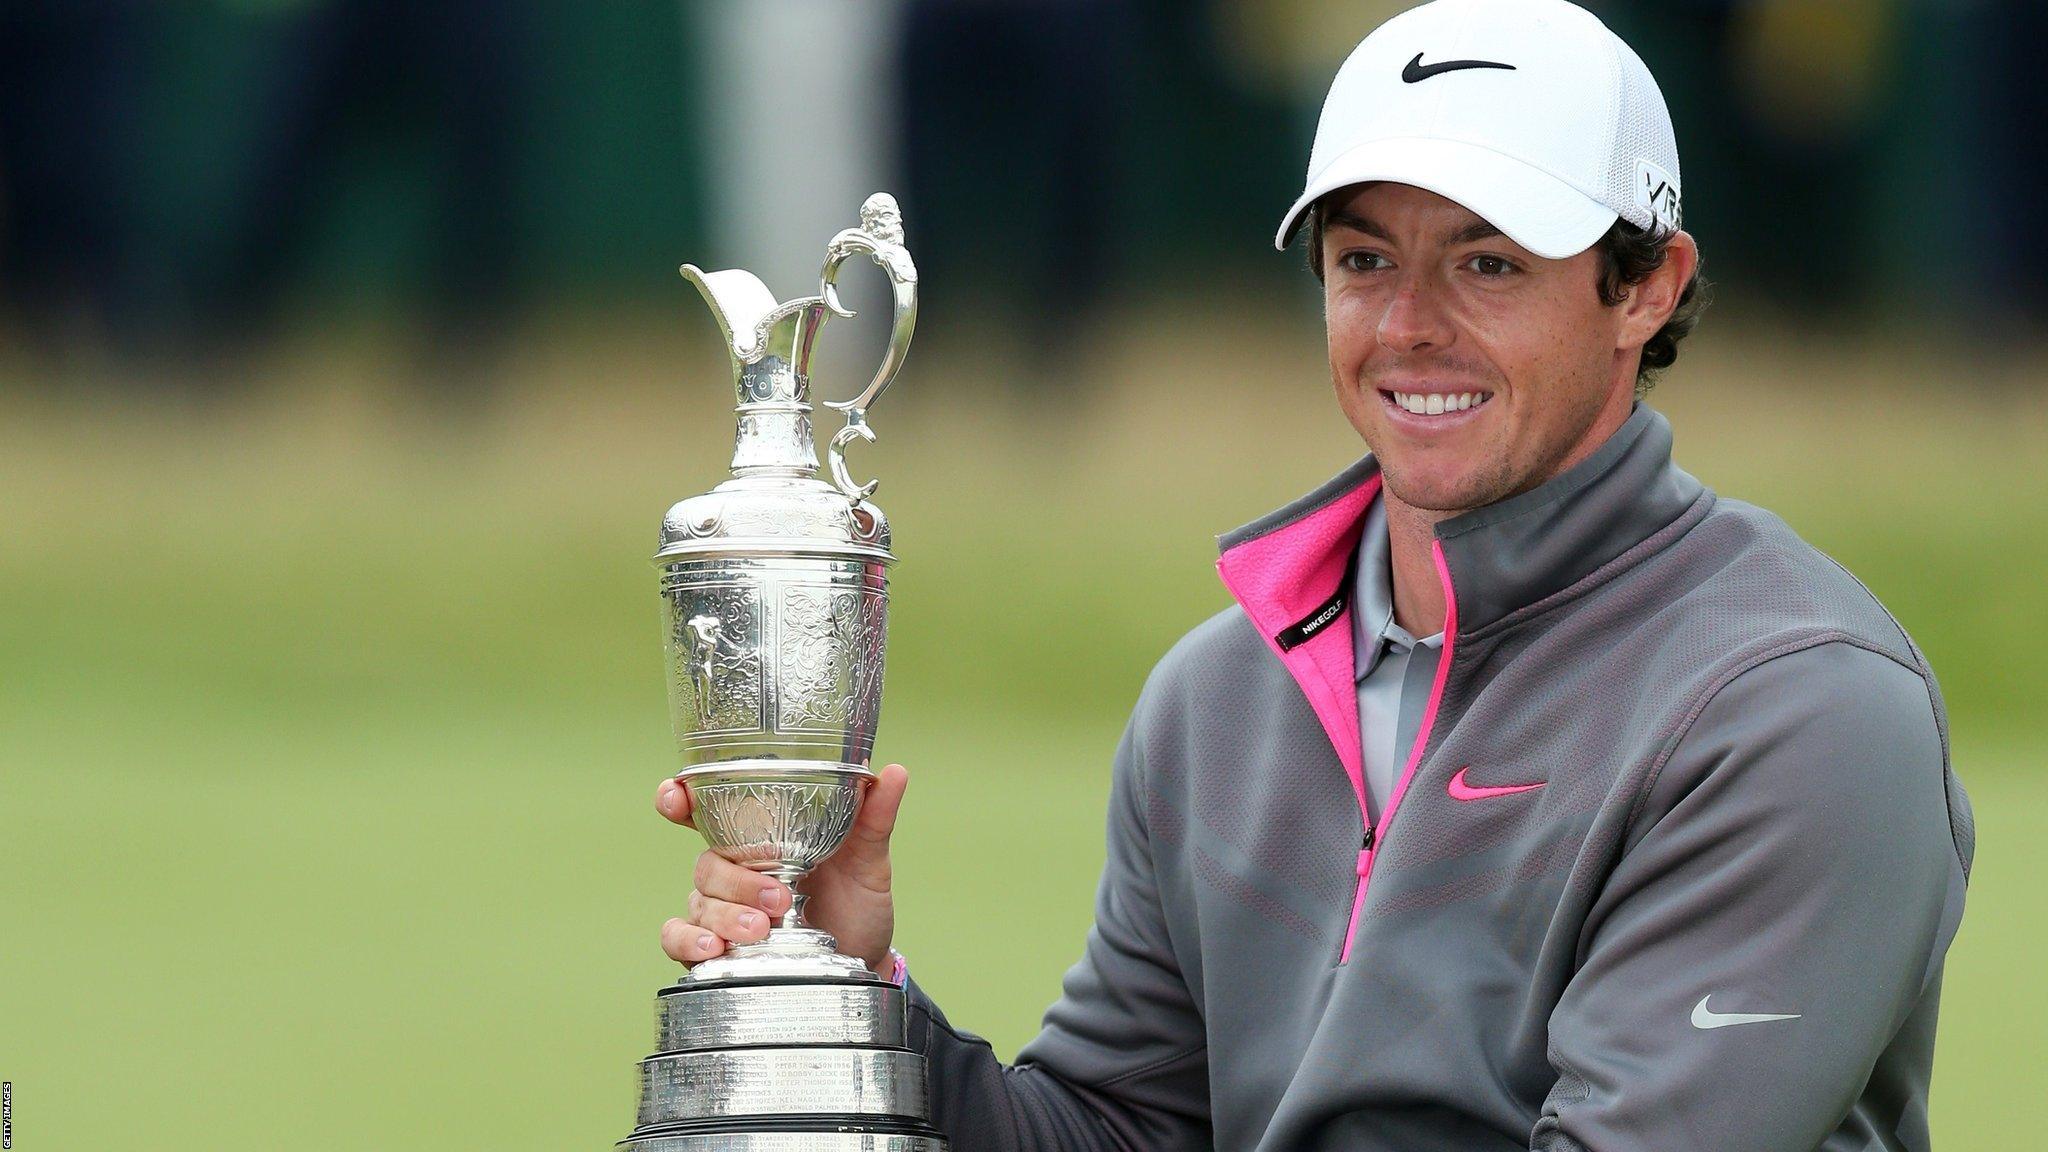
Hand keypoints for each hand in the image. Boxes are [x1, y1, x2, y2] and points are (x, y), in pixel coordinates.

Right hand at [656, 762, 907, 976]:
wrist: (865, 954)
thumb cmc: (858, 899)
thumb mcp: (869, 858)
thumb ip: (874, 816)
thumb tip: (894, 771)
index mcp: (760, 837)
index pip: (705, 808)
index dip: (679, 797)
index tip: (675, 796)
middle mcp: (734, 869)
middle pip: (707, 862)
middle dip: (738, 881)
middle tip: (779, 899)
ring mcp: (722, 908)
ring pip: (698, 901)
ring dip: (725, 915)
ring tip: (761, 930)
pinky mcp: (717, 946)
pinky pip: (678, 939)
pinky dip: (689, 941)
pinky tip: (713, 949)